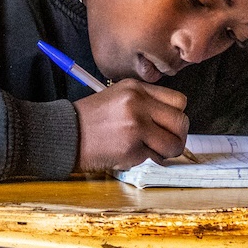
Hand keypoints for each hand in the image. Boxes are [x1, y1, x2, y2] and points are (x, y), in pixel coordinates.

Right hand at [74, 79, 189, 171]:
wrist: (66, 134)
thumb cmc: (91, 119)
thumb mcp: (118, 96)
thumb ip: (146, 103)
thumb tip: (172, 122)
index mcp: (136, 88)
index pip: (179, 101)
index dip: (175, 116)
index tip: (167, 124)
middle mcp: (138, 104)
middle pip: (181, 122)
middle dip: (177, 136)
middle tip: (165, 143)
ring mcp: (136, 127)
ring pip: (173, 144)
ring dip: (166, 152)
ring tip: (150, 150)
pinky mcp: (131, 148)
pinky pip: (153, 158)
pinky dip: (144, 159)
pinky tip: (128, 153)